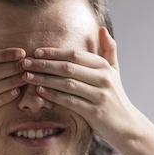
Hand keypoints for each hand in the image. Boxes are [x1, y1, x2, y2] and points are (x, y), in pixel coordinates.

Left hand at [19, 27, 141, 146]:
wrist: (127, 126)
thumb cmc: (116, 98)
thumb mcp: (115, 72)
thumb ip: (109, 50)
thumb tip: (101, 28)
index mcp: (104, 67)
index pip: (75, 55)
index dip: (54, 53)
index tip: (37, 52)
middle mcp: (103, 79)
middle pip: (68, 67)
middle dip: (44, 64)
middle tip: (26, 63)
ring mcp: (99, 96)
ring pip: (67, 84)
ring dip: (45, 79)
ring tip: (28, 76)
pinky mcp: (95, 112)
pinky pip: (70, 101)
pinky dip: (53, 96)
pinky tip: (40, 92)